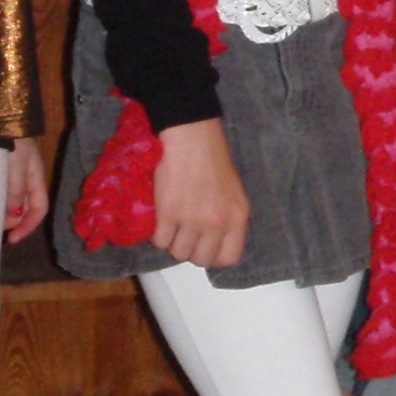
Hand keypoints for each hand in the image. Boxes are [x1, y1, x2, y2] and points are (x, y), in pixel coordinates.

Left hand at [5, 136, 50, 241]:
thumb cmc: (10, 136)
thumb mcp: (16, 163)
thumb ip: (15, 188)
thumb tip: (14, 214)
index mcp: (35, 177)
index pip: (39, 208)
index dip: (29, 226)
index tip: (12, 239)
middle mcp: (26, 177)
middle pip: (25, 207)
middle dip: (12, 220)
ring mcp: (13, 172)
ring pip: (11, 199)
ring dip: (1, 210)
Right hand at [153, 118, 250, 269]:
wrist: (192, 136)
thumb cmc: (213, 159)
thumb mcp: (233, 192)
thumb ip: (227, 219)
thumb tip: (213, 242)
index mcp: (238, 217)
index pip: (229, 258)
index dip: (214, 256)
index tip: (204, 246)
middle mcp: (218, 222)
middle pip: (201, 259)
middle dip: (191, 250)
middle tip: (184, 234)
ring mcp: (192, 220)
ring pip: (178, 253)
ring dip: (172, 242)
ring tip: (172, 224)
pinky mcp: (168, 213)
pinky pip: (160, 241)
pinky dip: (158, 234)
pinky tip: (161, 218)